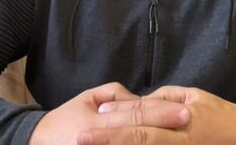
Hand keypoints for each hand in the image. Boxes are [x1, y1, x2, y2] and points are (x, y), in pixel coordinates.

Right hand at [30, 82, 190, 144]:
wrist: (41, 144)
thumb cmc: (66, 121)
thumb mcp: (87, 100)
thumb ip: (115, 95)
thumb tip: (141, 98)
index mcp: (101, 123)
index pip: (138, 116)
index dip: (163, 113)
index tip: (186, 112)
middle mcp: (102, 141)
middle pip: (144, 138)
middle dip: (169, 133)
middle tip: (194, 126)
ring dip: (163, 143)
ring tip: (188, 140)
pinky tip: (163, 144)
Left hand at [80, 86, 235, 144]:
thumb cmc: (220, 116)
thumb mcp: (194, 97)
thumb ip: (163, 100)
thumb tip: (132, 103)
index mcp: (180, 122)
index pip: (142, 120)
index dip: (118, 118)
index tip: (95, 116)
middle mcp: (178, 143)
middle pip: (138, 142)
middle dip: (107, 141)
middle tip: (79, 139)